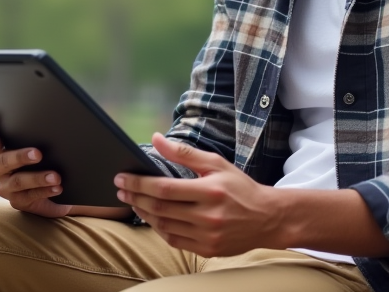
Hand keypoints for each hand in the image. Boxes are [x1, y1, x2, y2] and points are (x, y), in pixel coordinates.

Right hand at [0, 125, 73, 217]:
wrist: (48, 195)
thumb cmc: (39, 167)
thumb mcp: (36, 155)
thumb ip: (34, 143)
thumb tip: (48, 129)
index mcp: (1, 155)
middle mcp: (0, 172)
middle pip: (4, 162)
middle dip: (21, 157)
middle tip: (38, 154)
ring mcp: (7, 189)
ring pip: (19, 182)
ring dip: (38, 178)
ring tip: (56, 177)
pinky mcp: (17, 202)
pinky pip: (30, 196)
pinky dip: (45, 191)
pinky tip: (57, 188)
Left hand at [114, 133, 282, 256]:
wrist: (268, 218)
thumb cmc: (241, 188)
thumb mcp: (216, 164)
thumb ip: (184, 153)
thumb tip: (157, 139)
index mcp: (209, 191)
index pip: (164, 188)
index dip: (138, 183)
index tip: (122, 178)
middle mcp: (208, 216)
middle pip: (160, 208)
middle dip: (135, 197)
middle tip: (121, 190)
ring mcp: (207, 235)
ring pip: (164, 226)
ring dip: (144, 213)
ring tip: (133, 202)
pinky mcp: (207, 249)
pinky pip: (174, 241)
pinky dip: (159, 229)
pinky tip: (152, 218)